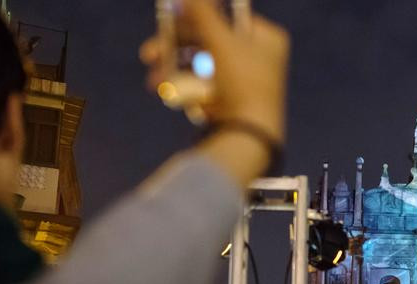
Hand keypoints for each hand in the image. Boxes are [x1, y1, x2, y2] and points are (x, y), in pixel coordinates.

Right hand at [141, 0, 288, 182]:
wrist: (251, 136)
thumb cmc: (242, 83)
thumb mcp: (221, 41)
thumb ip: (202, 13)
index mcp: (267, 38)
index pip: (226, 16)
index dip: (195, 15)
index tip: (169, 17)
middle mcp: (261, 57)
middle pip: (210, 41)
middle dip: (174, 49)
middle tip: (148, 54)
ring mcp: (247, 81)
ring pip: (204, 66)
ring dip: (174, 70)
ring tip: (154, 82)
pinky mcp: (235, 102)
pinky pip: (207, 86)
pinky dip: (186, 87)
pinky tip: (167, 93)